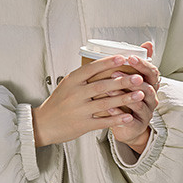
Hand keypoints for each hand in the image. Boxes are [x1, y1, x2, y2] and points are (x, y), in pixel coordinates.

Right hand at [31, 44, 158, 148]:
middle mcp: (75, 94)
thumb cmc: (57, 104)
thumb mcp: (67, 85)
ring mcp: (79, 110)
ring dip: (124, 99)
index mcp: (71, 81)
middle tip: (138, 77)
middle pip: (102, 85)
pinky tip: (128, 116)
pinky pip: (102, 121)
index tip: (123, 58)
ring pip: (105, 103)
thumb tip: (104, 64)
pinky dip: (116, 119)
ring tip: (139, 95)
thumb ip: (84, 77)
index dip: (108, 63)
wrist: (42, 124)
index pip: (92, 68)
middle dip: (122, 81)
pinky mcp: (82, 125)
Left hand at [104, 42, 159, 154]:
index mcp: (151, 85)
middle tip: (115, 72)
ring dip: (124, 96)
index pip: (152, 72)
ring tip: (109, 89)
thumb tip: (147, 43)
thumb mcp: (131, 80)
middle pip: (147, 88)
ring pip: (139, 104)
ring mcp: (146, 113)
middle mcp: (151, 99)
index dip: (142, 65)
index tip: (129, 57)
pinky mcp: (138, 126)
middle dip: (131, 80)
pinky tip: (109, 108)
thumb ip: (137, 64)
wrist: (128, 127)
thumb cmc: (128, 100)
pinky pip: (130, 120)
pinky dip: (118, 113)